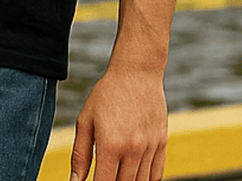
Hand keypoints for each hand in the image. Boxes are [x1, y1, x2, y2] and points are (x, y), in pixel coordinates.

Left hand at [69, 65, 167, 180]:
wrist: (136, 72)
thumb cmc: (107, 94)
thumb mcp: (86, 120)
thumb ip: (79, 155)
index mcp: (110, 144)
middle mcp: (133, 149)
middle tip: (104, 175)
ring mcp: (150, 148)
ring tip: (117, 173)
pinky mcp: (162, 144)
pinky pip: (157, 175)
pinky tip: (134, 175)